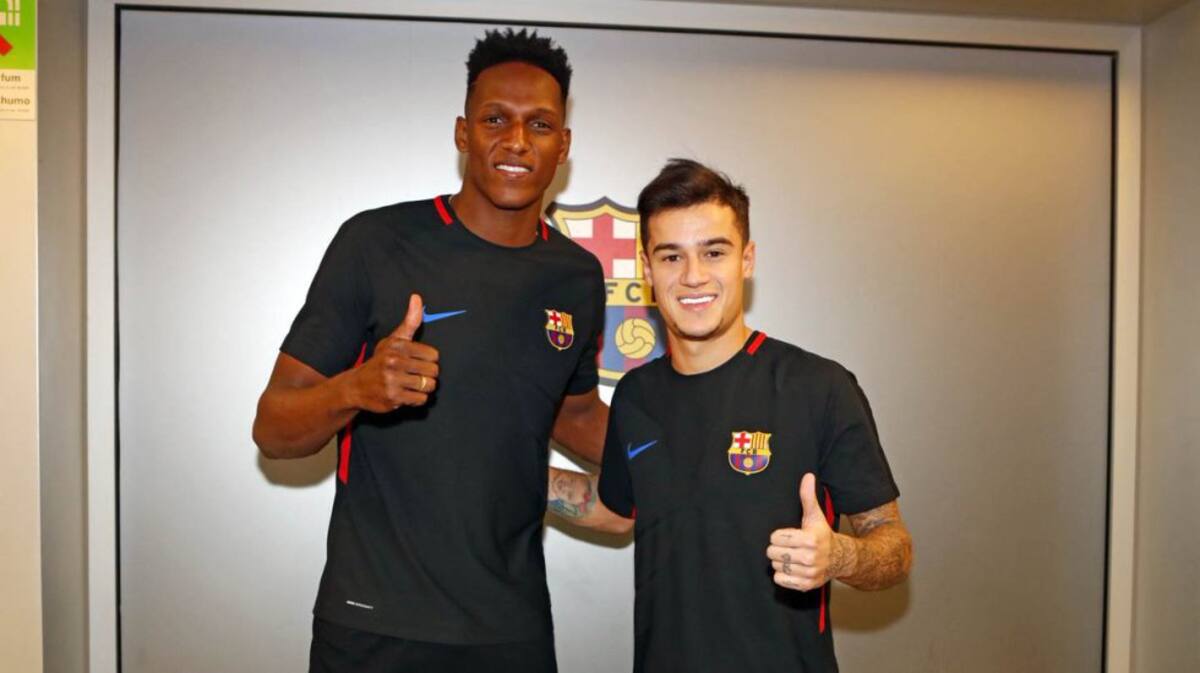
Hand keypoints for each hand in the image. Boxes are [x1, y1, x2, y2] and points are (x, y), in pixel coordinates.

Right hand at [350, 294, 439, 411]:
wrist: (356, 386)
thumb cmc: (381, 360)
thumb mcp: (394, 339)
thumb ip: (410, 321)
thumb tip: (417, 297)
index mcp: (397, 346)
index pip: (433, 355)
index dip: (429, 360)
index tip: (417, 361)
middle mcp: (394, 362)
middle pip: (433, 371)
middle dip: (428, 375)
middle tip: (415, 375)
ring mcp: (392, 381)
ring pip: (428, 386)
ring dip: (423, 388)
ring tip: (411, 384)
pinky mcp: (392, 398)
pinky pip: (420, 400)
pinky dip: (416, 399)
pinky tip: (405, 393)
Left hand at [766, 473, 836, 590]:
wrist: (841, 558)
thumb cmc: (822, 534)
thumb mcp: (815, 516)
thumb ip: (808, 497)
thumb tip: (807, 476)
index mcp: (810, 539)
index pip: (776, 538)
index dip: (779, 535)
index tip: (788, 535)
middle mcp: (811, 558)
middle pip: (773, 553)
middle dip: (777, 549)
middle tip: (788, 547)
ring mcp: (809, 573)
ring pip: (776, 567)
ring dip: (781, 562)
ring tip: (792, 557)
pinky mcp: (806, 585)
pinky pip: (780, 581)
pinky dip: (783, 576)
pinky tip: (792, 568)